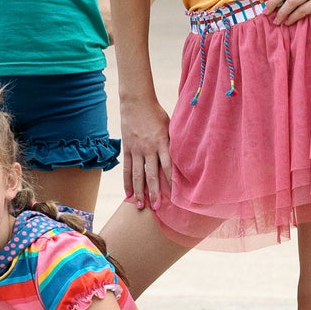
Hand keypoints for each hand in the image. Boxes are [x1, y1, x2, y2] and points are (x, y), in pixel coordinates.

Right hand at [119, 93, 172, 208]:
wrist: (136, 101)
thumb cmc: (157, 113)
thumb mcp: (170, 126)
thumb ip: (173, 143)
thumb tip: (183, 160)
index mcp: (162, 142)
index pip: (168, 166)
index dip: (171, 182)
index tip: (175, 196)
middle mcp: (148, 148)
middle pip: (151, 174)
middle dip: (154, 192)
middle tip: (158, 207)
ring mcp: (136, 149)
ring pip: (137, 175)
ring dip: (139, 192)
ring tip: (140, 206)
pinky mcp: (127, 149)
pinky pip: (127, 169)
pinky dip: (127, 182)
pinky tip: (128, 194)